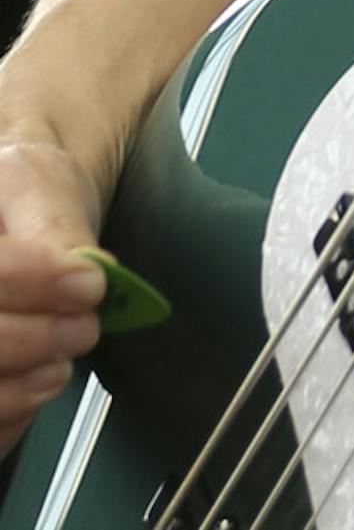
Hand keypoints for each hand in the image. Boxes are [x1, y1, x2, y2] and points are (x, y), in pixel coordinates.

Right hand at [0, 132, 104, 455]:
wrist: (12, 219)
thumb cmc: (22, 200)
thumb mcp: (38, 186)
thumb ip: (56, 226)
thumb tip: (87, 273)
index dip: (38, 282)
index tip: (91, 284)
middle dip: (35, 340)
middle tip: (86, 328)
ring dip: (20, 388)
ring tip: (61, 362)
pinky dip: (9, 419)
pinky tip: (33, 386)